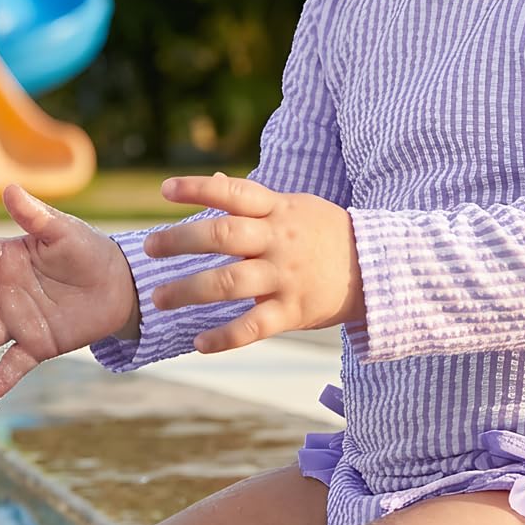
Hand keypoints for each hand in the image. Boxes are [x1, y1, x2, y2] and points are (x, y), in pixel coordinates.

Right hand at [0, 184, 138, 400]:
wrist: (118, 286)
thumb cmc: (87, 251)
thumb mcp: (65, 232)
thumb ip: (37, 217)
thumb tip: (9, 188)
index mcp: (9, 258)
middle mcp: (5, 290)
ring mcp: (18, 319)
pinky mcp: (36, 345)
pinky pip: (16, 362)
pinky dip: (4, 378)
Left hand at [145, 172, 364, 350]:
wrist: (376, 268)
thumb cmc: (325, 234)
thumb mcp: (295, 207)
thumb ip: (253, 201)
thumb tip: (211, 182)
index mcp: (279, 210)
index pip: (234, 193)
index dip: (197, 189)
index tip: (164, 190)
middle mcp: (278, 241)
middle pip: (223, 236)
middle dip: (181, 241)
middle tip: (149, 247)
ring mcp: (285, 277)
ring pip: (229, 282)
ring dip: (189, 290)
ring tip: (159, 298)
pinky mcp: (293, 310)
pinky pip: (254, 327)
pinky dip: (224, 337)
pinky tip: (198, 342)